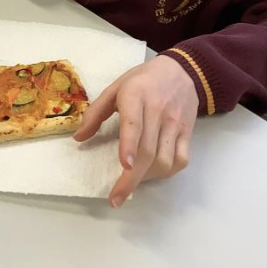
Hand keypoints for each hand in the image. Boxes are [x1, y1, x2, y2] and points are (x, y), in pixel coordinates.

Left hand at [74, 55, 197, 207]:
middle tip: (116, 198)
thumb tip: (78, 138)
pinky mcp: (188, 132)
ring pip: (164, 159)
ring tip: (131, 181)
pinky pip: (181, 160)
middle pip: (148, 151)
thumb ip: (95, 113)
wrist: (182, 70)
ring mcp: (175, 123)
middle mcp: (157, 111)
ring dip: (146, 177)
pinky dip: (166, 172)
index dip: (129, 146)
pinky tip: (152, 173)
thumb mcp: (115, 87)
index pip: (134, 124)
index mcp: (136, 96)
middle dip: (131, 179)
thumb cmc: (143, 79)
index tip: (124, 166)